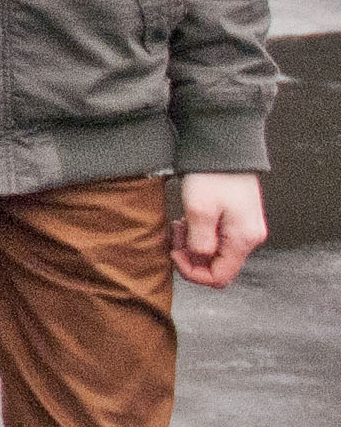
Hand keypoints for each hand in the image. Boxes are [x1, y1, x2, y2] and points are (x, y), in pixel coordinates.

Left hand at [173, 172, 266, 289]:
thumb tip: (200, 258)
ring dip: (193, 244)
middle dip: (191, 256)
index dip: (193, 272)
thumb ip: (200, 242)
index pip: (220, 277)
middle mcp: (249, 237)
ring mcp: (244, 228)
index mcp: (243, 239)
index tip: (175, 253)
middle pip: (217, 266)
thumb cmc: (212, 176)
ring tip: (180, 223)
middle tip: (176, 233)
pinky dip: (199, 234)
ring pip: (215, 253)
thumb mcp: (199, 211)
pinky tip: (188, 219)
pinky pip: (216, 239)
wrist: (224, 149)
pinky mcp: (237, 219)